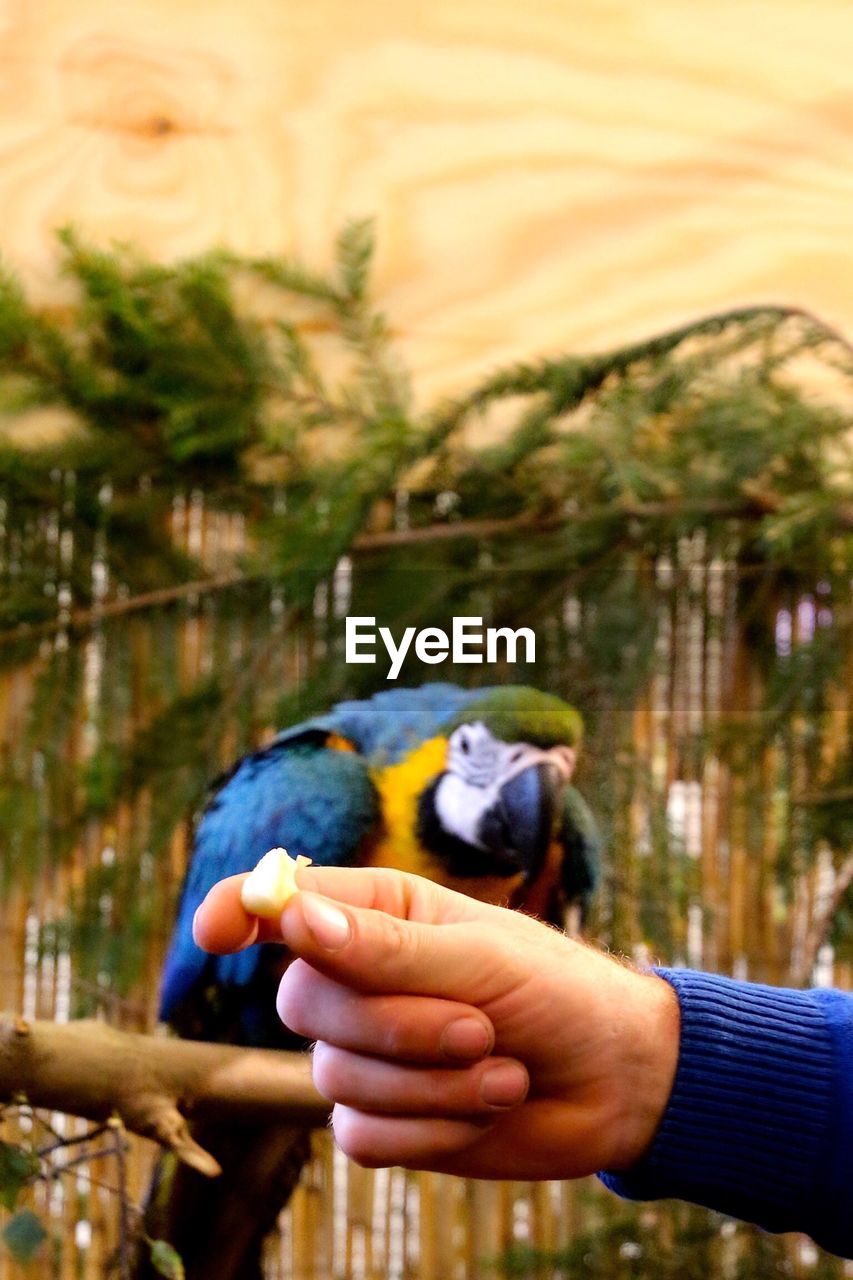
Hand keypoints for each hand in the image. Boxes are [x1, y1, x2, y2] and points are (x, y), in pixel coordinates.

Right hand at [193, 867, 678, 1179]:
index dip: (240, 911)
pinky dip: (432, 1130)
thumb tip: (292, 915)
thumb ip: (384, 946)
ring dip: (430, 1083)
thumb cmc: (558, 991)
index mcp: (379, 912)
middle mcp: (360, 977)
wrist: (616, 1082)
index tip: (214, 931)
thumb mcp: (482, 957)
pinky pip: (361, 1136)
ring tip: (500, 1066)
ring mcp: (368, 1052)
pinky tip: (486, 1105)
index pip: (284, 904)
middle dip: (396, 1026)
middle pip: (302, 1001)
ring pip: (333, 1076)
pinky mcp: (384, 1120)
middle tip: (480, 1025)